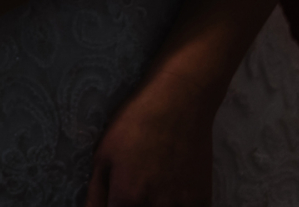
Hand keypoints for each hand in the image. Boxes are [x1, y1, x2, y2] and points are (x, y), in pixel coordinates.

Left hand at [86, 73, 214, 206]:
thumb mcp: (103, 154)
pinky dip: (177, 205)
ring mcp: (182, 206)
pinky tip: (170, 190)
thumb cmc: (135, 124)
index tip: (115, 199)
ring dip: (155, 205)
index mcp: (127, 199)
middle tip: (135, 185)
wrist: (179, 103)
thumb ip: (96, 192)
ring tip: (153, 184)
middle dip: (134, 204)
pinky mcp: (202, 199)